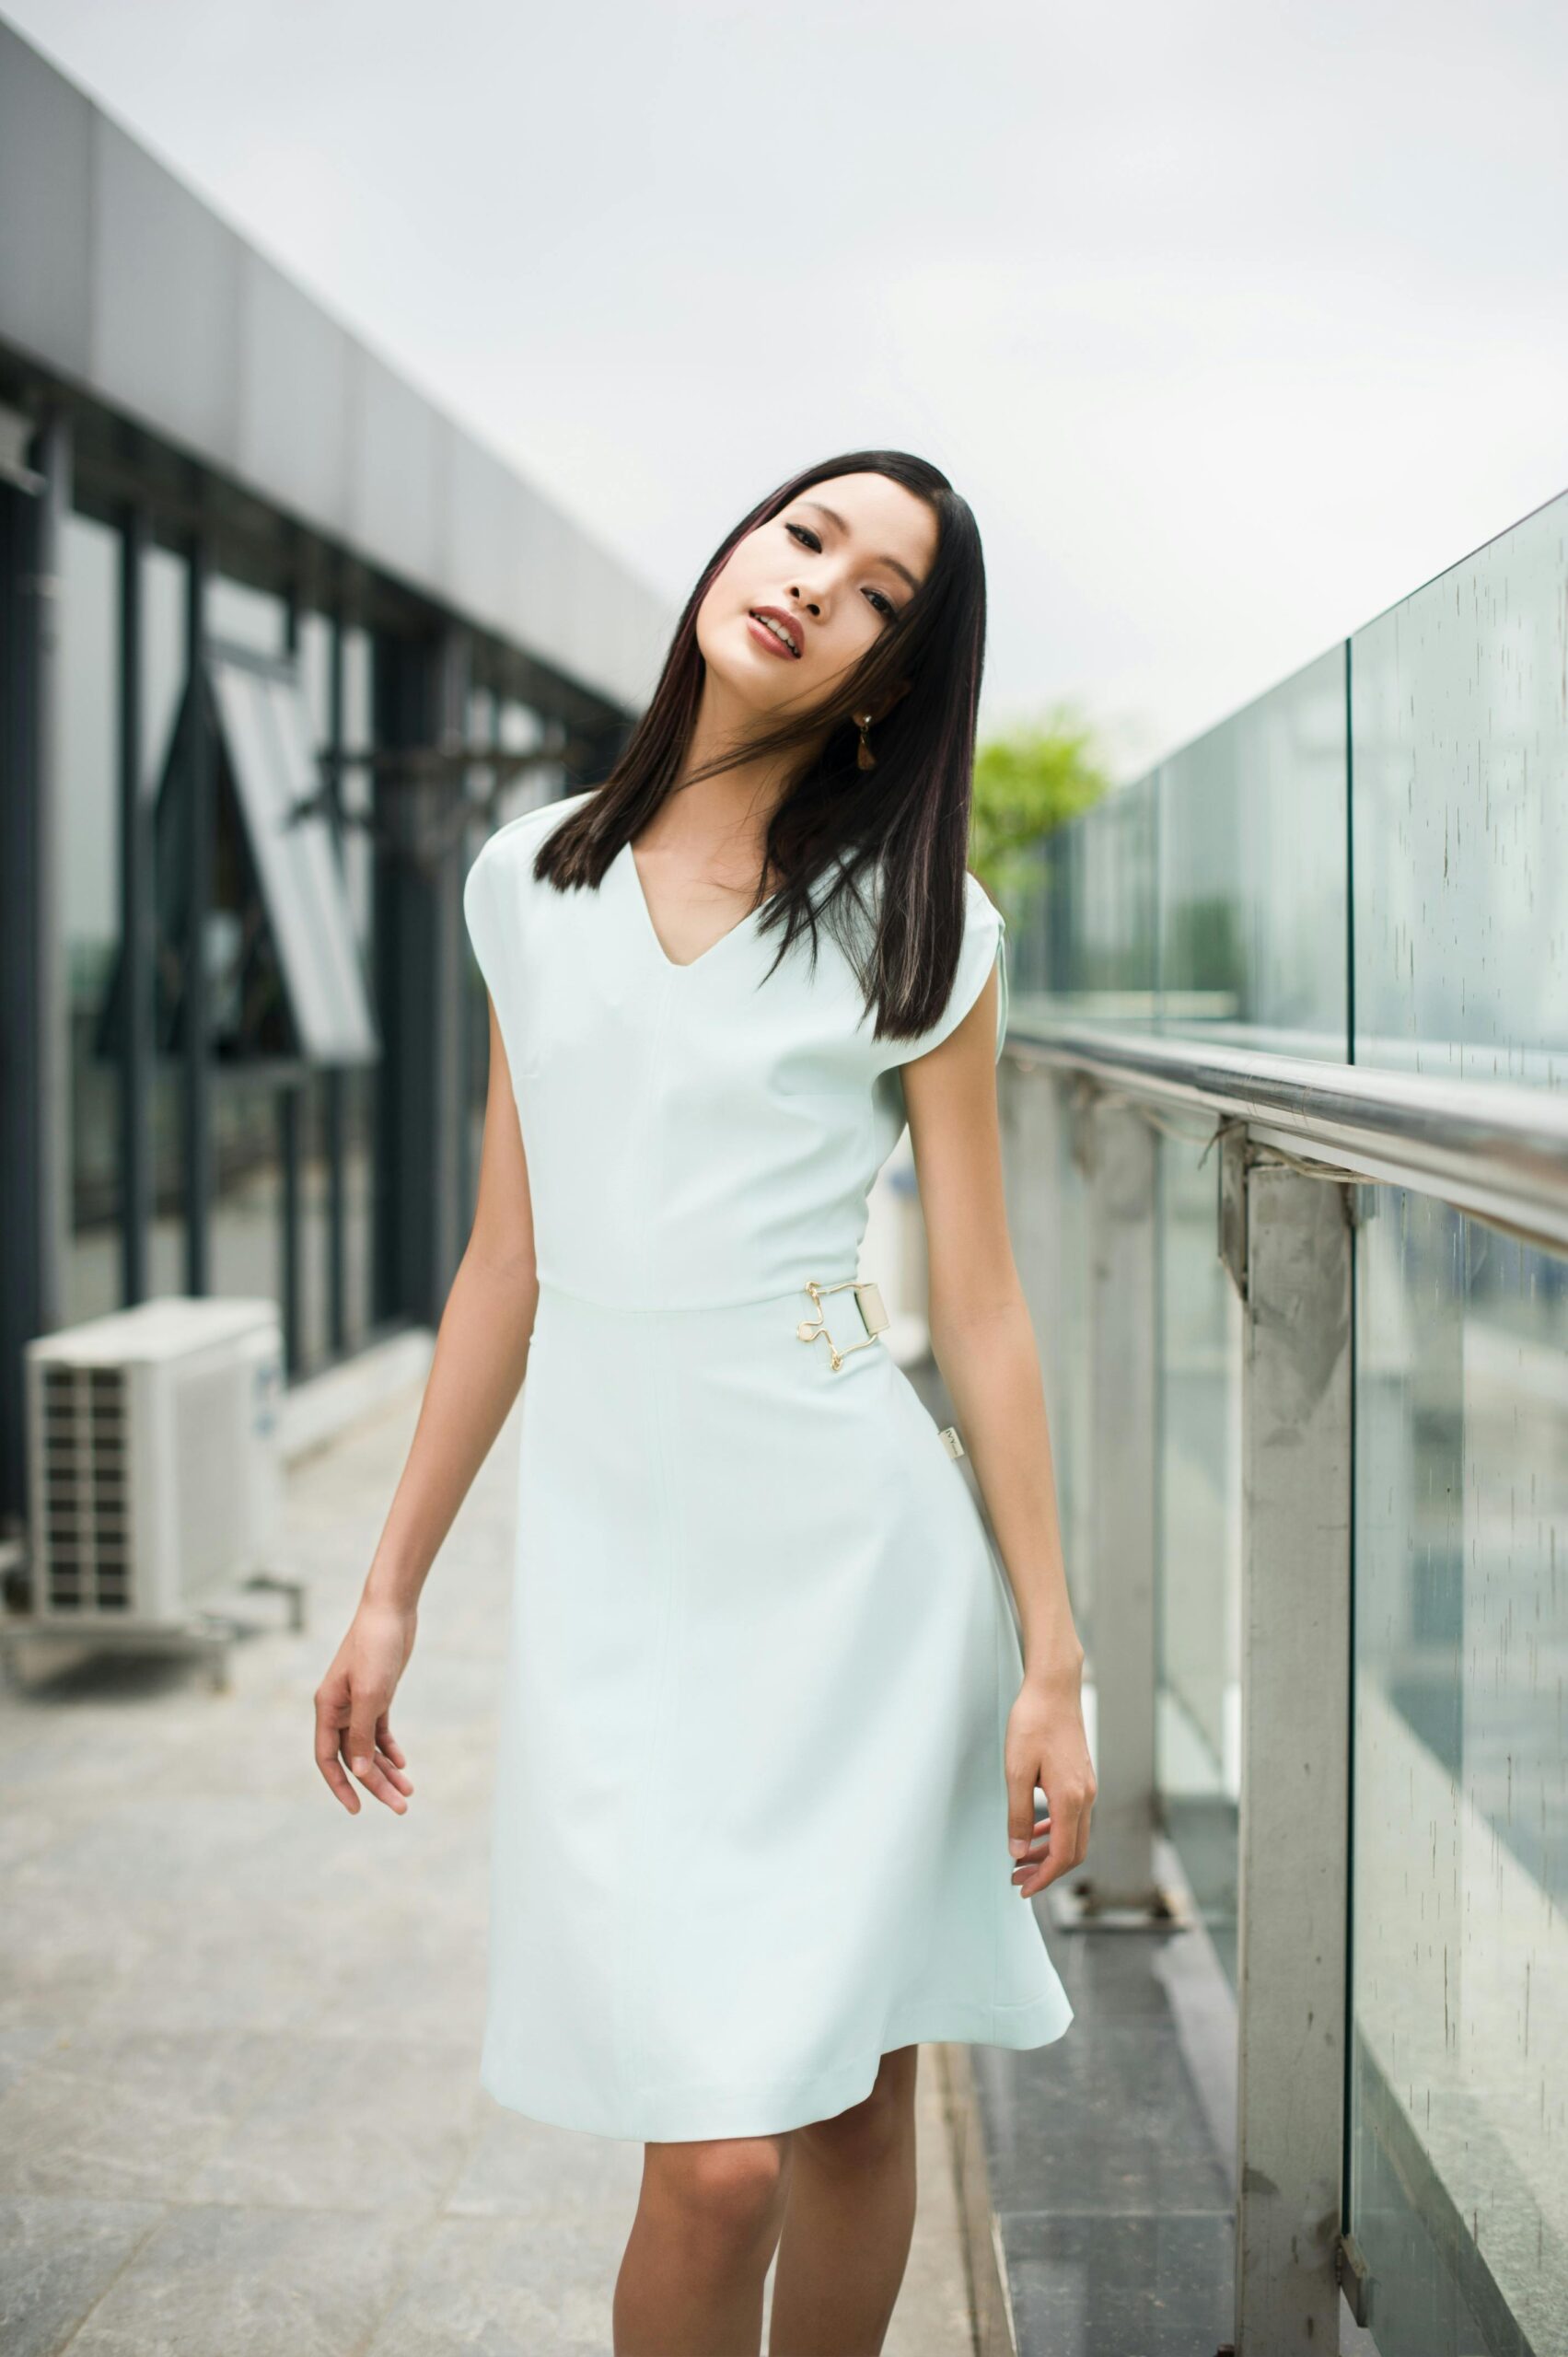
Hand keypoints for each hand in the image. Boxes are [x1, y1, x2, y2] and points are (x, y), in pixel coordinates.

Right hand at [313, 1598, 418, 1815]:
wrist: (391, 1611)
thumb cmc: (376, 1647)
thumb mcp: (371, 1694)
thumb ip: (361, 1733)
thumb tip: (357, 1771)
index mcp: (328, 1708)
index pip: (327, 1758)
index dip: (340, 1785)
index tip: (356, 1809)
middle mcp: (339, 1709)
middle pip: (353, 1757)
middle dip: (375, 1784)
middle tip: (401, 1807)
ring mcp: (358, 1702)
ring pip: (368, 1747)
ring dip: (386, 1769)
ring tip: (408, 1791)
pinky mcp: (377, 1695)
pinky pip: (379, 1731)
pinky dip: (388, 1748)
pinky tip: (402, 1763)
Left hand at [1004, 1662, 1094, 1897]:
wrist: (1054, 1688)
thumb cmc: (1033, 1723)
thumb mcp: (1016, 1772)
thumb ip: (1019, 1815)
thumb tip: (1018, 1851)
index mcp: (1071, 1799)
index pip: (1063, 1855)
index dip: (1043, 1877)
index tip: (1022, 1889)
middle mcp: (1086, 1797)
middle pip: (1074, 1851)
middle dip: (1046, 1870)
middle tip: (1017, 1879)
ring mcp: (1087, 1787)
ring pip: (1074, 1834)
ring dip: (1049, 1851)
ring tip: (1022, 1858)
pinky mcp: (1081, 1777)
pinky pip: (1073, 1816)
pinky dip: (1055, 1830)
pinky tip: (1036, 1829)